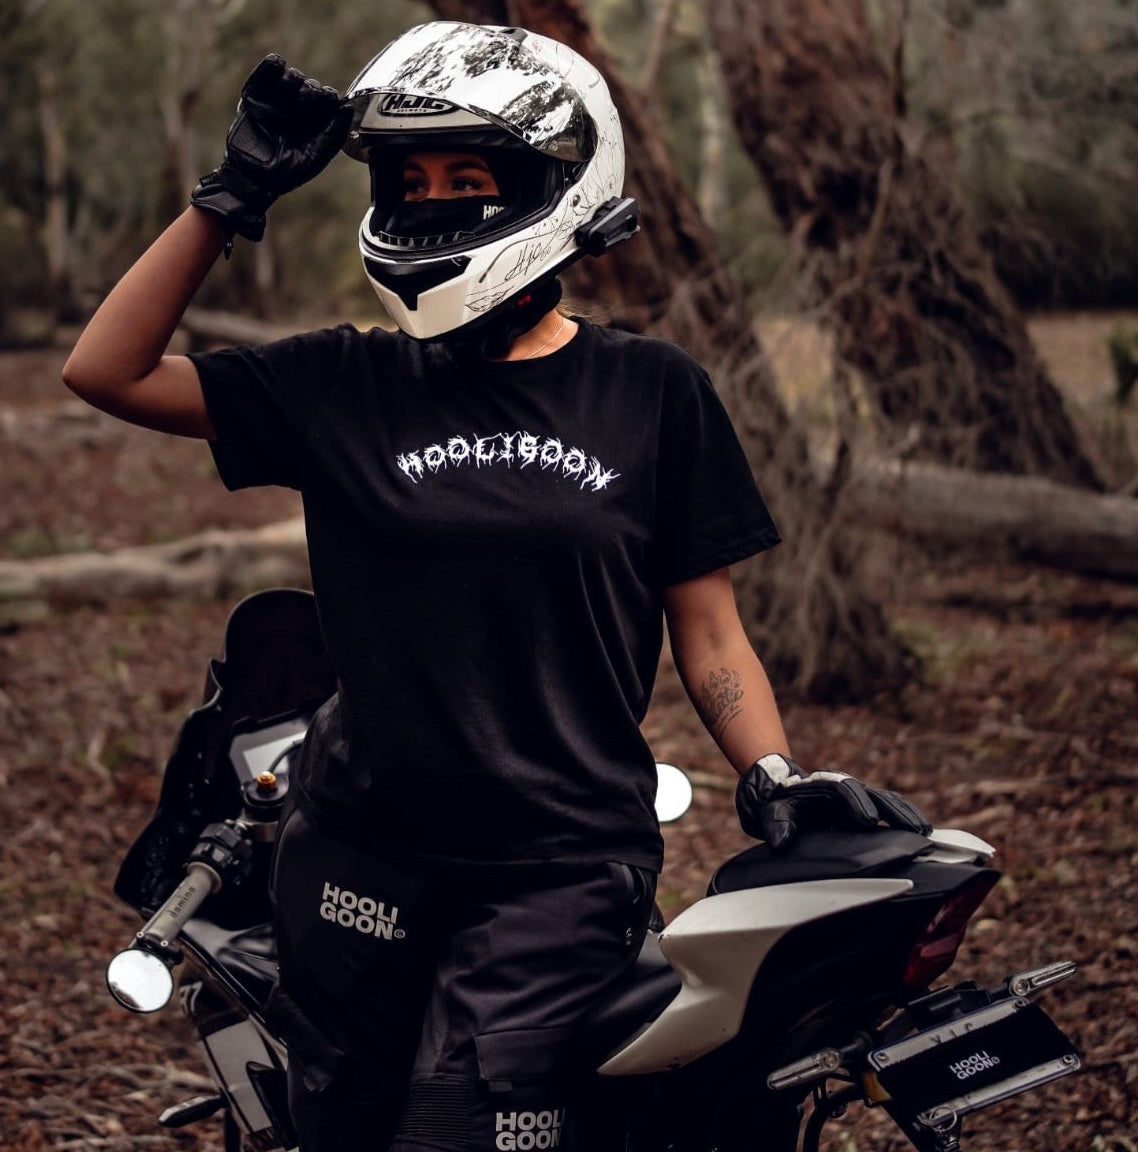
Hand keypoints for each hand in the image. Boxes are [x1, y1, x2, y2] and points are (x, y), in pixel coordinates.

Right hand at [190, 55, 351, 241]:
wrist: (253, 176)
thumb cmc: (287, 173)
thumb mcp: (317, 156)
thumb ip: (335, 133)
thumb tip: (348, 105)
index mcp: (314, 125)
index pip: (328, 99)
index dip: (329, 96)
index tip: (326, 102)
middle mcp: (297, 112)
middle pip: (311, 86)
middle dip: (311, 89)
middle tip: (304, 101)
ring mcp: (276, 102)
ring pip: (292, 76)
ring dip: (294, 78)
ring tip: (289, 91)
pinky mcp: (255, 95)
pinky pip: (266, 71)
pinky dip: (273, 64)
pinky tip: (278, 64)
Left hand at [736, 753, 930, 850]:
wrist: (780, 795)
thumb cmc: (778, 804)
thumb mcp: (770, 811)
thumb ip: (776, 823)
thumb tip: (782, 840)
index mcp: (824, 786)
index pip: (844, 790)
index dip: (857, 803)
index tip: (869, 820)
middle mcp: (846, 790)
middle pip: (874, 794)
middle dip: (894, 811)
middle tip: (913, 829)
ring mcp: (858, 800)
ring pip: (887, 802)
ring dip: (906, 815)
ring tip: (926, 832)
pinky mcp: (865, 812)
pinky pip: (890, 812)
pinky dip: (906, 820)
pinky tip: (924, 834)